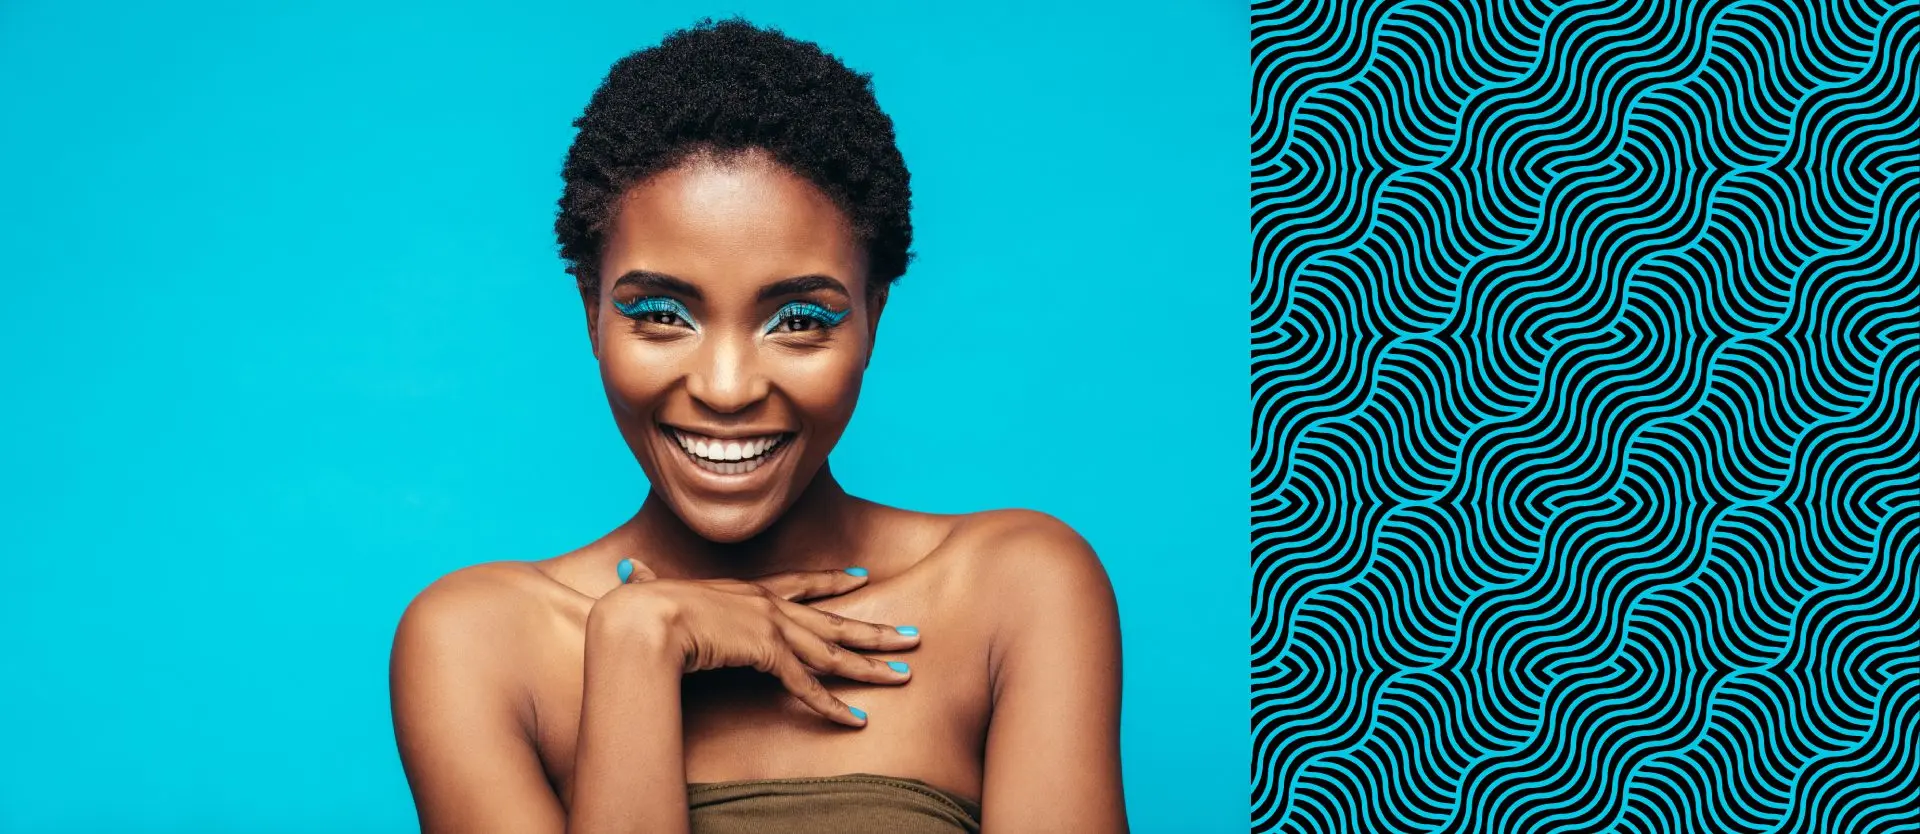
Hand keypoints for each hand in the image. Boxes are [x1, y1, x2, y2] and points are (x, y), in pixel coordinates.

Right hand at [594, 559, 917, 726]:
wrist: (643, 619)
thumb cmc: (640, 608)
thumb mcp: (652, 592)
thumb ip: (649, 583)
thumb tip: (628, 571)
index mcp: (745, 589)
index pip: (800, 584)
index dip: (831, 582)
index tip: (860, 578)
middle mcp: (768, 605)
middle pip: (834, 620)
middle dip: (876, 629)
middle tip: (912, 635)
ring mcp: (772, 628)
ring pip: (833, 652)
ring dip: (871, 666)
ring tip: (904, 674)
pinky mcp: (769, 654)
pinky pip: (808, 687)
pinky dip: (833, 706)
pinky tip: (857, 719)